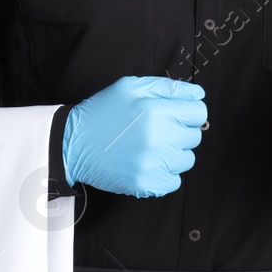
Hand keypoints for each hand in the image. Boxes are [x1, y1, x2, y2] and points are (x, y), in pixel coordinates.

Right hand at [63, 76, 206, 197]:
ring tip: (149, 147)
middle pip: (194, 136)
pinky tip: (146, 162)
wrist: (72, 144)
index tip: (176, 115)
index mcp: (155, 110)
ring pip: (187, 159)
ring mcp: (152, 164)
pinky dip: (164, 174)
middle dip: (179, 131)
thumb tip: (198, 94)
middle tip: (156, 130)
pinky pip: (174, 181)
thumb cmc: (102, 112)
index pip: (199, 113)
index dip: (189, 112)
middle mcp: (157, 138)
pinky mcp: (146, 183)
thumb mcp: (130, 87)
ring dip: (173, 154)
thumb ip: (168, 88)